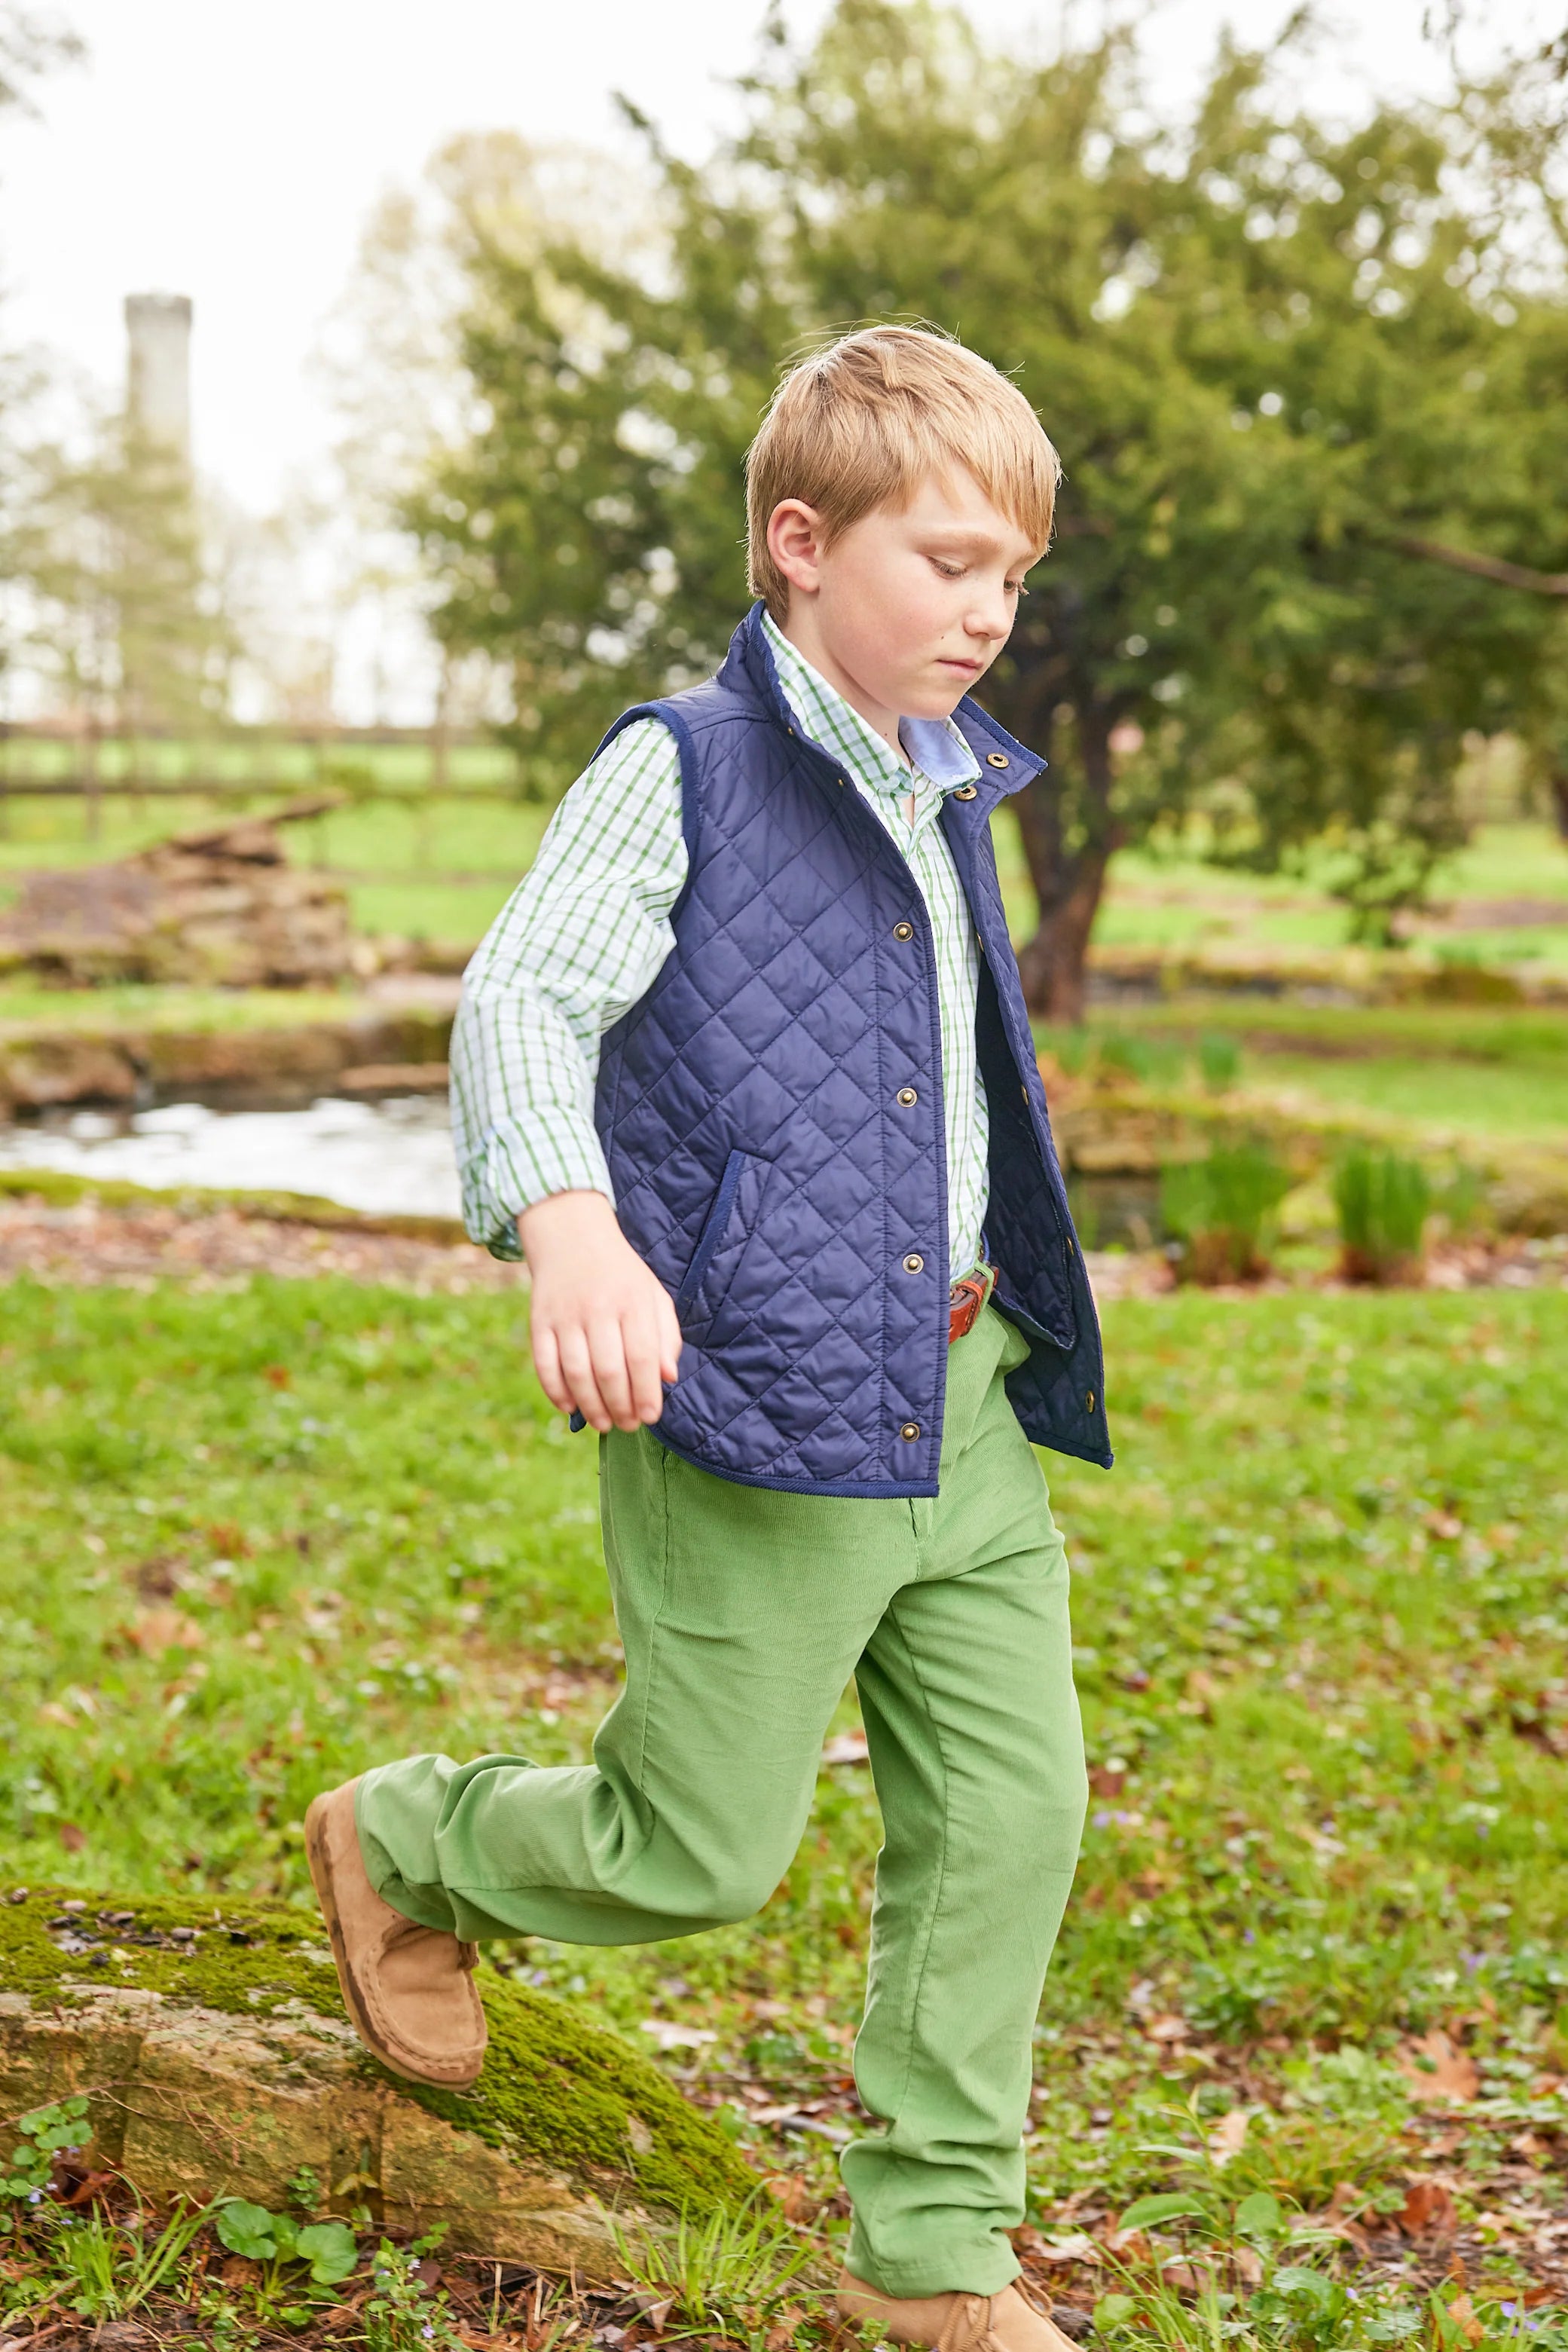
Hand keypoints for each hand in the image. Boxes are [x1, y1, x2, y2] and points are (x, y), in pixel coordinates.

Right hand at [517, 1190, 681, 1432]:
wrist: (572, 1236)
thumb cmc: (621, 1277)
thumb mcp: (653, 1296)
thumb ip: (666, 1337)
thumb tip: (669, 1378)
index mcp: (632, 1301)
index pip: (643, 1357)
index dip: (647, 1393)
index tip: (651, 1417)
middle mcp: (598, 1307)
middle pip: (609, 1371)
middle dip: (621, 1407)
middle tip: (628, 1426)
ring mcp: (565, 1314)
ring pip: (576, 1373)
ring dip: (591, 1406)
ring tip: (604, 1423)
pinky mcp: (539, 1320)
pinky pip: (544, 1364)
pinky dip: (556, 1392)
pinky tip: (571, 1407)